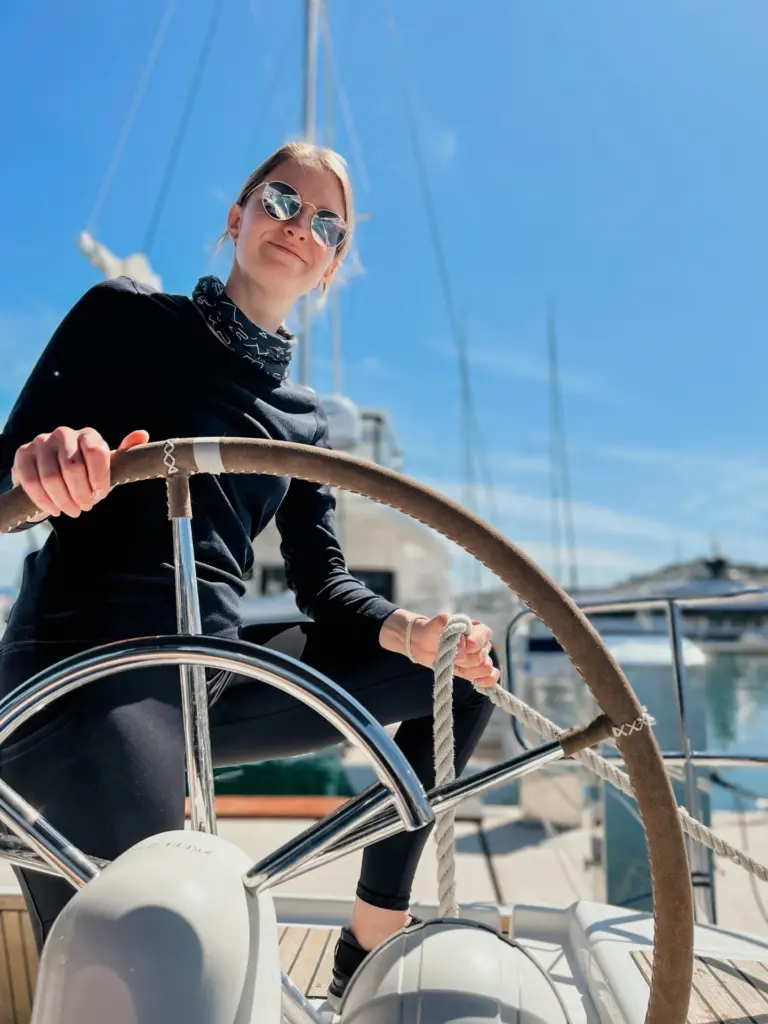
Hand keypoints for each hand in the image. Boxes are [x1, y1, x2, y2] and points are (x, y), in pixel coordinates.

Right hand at [11, 427, 149, 518]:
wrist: (53, 474)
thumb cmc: (87, 472)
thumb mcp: (107, 466)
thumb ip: (124, 453)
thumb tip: (141, 434)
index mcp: (88, 435)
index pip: (96, 452)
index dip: (99, 478)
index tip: (100, 494)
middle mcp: (63, 434)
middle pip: (73, 468)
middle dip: (81, 494)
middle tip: (85, 507)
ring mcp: (41, 442)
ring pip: (51, 478)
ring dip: (63, 500)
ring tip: (72, 510)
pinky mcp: (23, 454)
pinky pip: (32, 482)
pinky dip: (44, 501)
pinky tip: (54, 509)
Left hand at [380, 610, 499, 686]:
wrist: (423, 644)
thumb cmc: (431, 631)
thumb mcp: (434, 625)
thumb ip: (443, 624)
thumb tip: (457, 636)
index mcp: (477, 628)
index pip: (481, 639)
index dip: (469, 646)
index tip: (454, 646)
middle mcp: (482, 642)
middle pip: (481, 657)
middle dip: (463, 659)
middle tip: (450, 656)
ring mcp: (481, 657)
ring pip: (485, 669)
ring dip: (469, 670)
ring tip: (455, 664)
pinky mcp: (477, 670)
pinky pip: (491, 677)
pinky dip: (486, 681)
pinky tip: (476, 682)